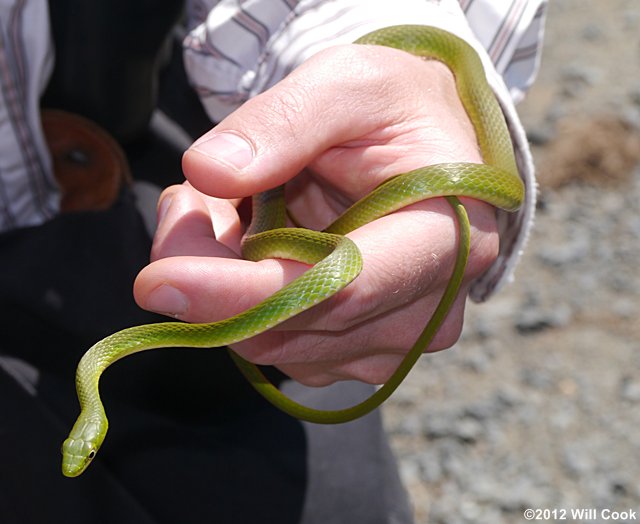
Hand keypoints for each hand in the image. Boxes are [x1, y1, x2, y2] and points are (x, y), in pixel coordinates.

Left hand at [134, 44, 498, 385]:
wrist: (423, 149)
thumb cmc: (397, 110)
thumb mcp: (348, 83)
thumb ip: (284, 121)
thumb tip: (208, 173)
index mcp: (444, 236)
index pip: (340, 287)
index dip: (242, 293)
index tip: (156, 280)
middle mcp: (427, 308)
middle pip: (291, 324)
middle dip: (209, 271)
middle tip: (185, 202)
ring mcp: (392, 340)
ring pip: (271, 341)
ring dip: (222, 279)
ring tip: (230, 207)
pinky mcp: (357, 350)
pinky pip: (275, 343)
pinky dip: (240, 299)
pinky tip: (252, 243)